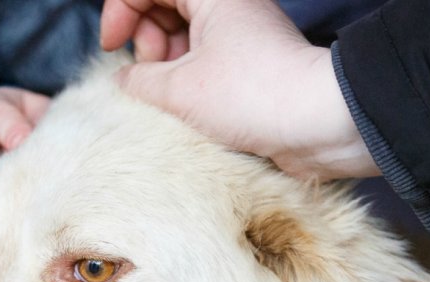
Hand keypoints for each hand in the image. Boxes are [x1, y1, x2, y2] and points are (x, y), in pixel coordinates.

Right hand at [100, 0, 380, 180]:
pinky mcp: (248, 66)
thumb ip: (137, 80)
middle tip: (150, 73)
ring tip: (169, 96)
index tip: (112, 46)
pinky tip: (183, 107)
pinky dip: (185, 81)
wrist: (317, 123)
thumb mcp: (176, 88)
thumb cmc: (252, 95)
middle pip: (165, 8)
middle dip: (146, 40)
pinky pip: (202, 63)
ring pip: (182, 37)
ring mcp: (239, 36)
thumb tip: (124, 79)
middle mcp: (227, 7)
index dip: (121, 13)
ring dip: (164, 66)